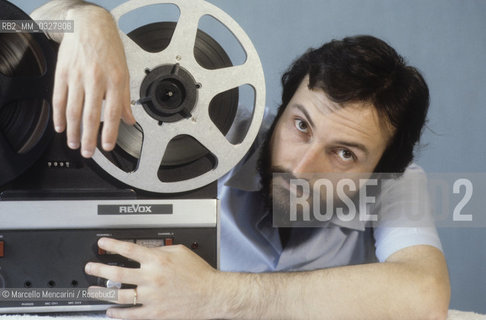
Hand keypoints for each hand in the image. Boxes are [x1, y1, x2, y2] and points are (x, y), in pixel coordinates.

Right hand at [53, 5, 135, 157]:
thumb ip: (125, 99)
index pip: (113, 113)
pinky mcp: (62, 73)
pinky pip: (59, 98)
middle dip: (89, 138)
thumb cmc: (109, 48)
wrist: (89, 25)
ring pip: (73, 110)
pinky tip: (61, 127)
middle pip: (91, 116)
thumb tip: (130, 120)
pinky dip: (59, 116)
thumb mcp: (124, 72)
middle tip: (88, 153)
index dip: (110, 132)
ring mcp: (77, 76)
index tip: (108, 147)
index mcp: (115, 80)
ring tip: (75, 144)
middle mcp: (96, 79)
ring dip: (73, 131)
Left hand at [85, 238, 220, 318]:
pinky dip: (117, 313)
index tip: (103, 243)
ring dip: (103, 293)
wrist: (211, 294)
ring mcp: (151, 297)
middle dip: (99, 270)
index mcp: (158, 260)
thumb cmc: (199, 273)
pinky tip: (110, 311)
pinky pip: (130, 314)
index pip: (129, 249)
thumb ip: (161, 249)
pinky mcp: (154, 313)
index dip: (112, 245)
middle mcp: (151, 278)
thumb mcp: (181, 251)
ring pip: (119, 295)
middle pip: (117, 273)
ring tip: (93, 291)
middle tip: (90, 268)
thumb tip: (147, 250)